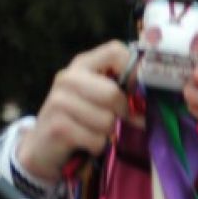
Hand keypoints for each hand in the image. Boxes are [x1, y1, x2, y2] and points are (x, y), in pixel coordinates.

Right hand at [15, 41, 133, 182]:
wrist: (44, 147)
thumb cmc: (80, 119)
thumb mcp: (98, 98)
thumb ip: (122, 91)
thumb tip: (153, 100)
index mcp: (82, 64)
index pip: (115, 51)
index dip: (134, 71)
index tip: (136, 92)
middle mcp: (68, 78)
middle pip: (113, 93)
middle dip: (121, 113)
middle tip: (112, 120)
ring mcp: (59, 102)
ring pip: (107, 120)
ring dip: (107, 133)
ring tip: (92, 131)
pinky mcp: (58, 127)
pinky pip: (97, 140)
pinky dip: (97, 146)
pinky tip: (84, 143)